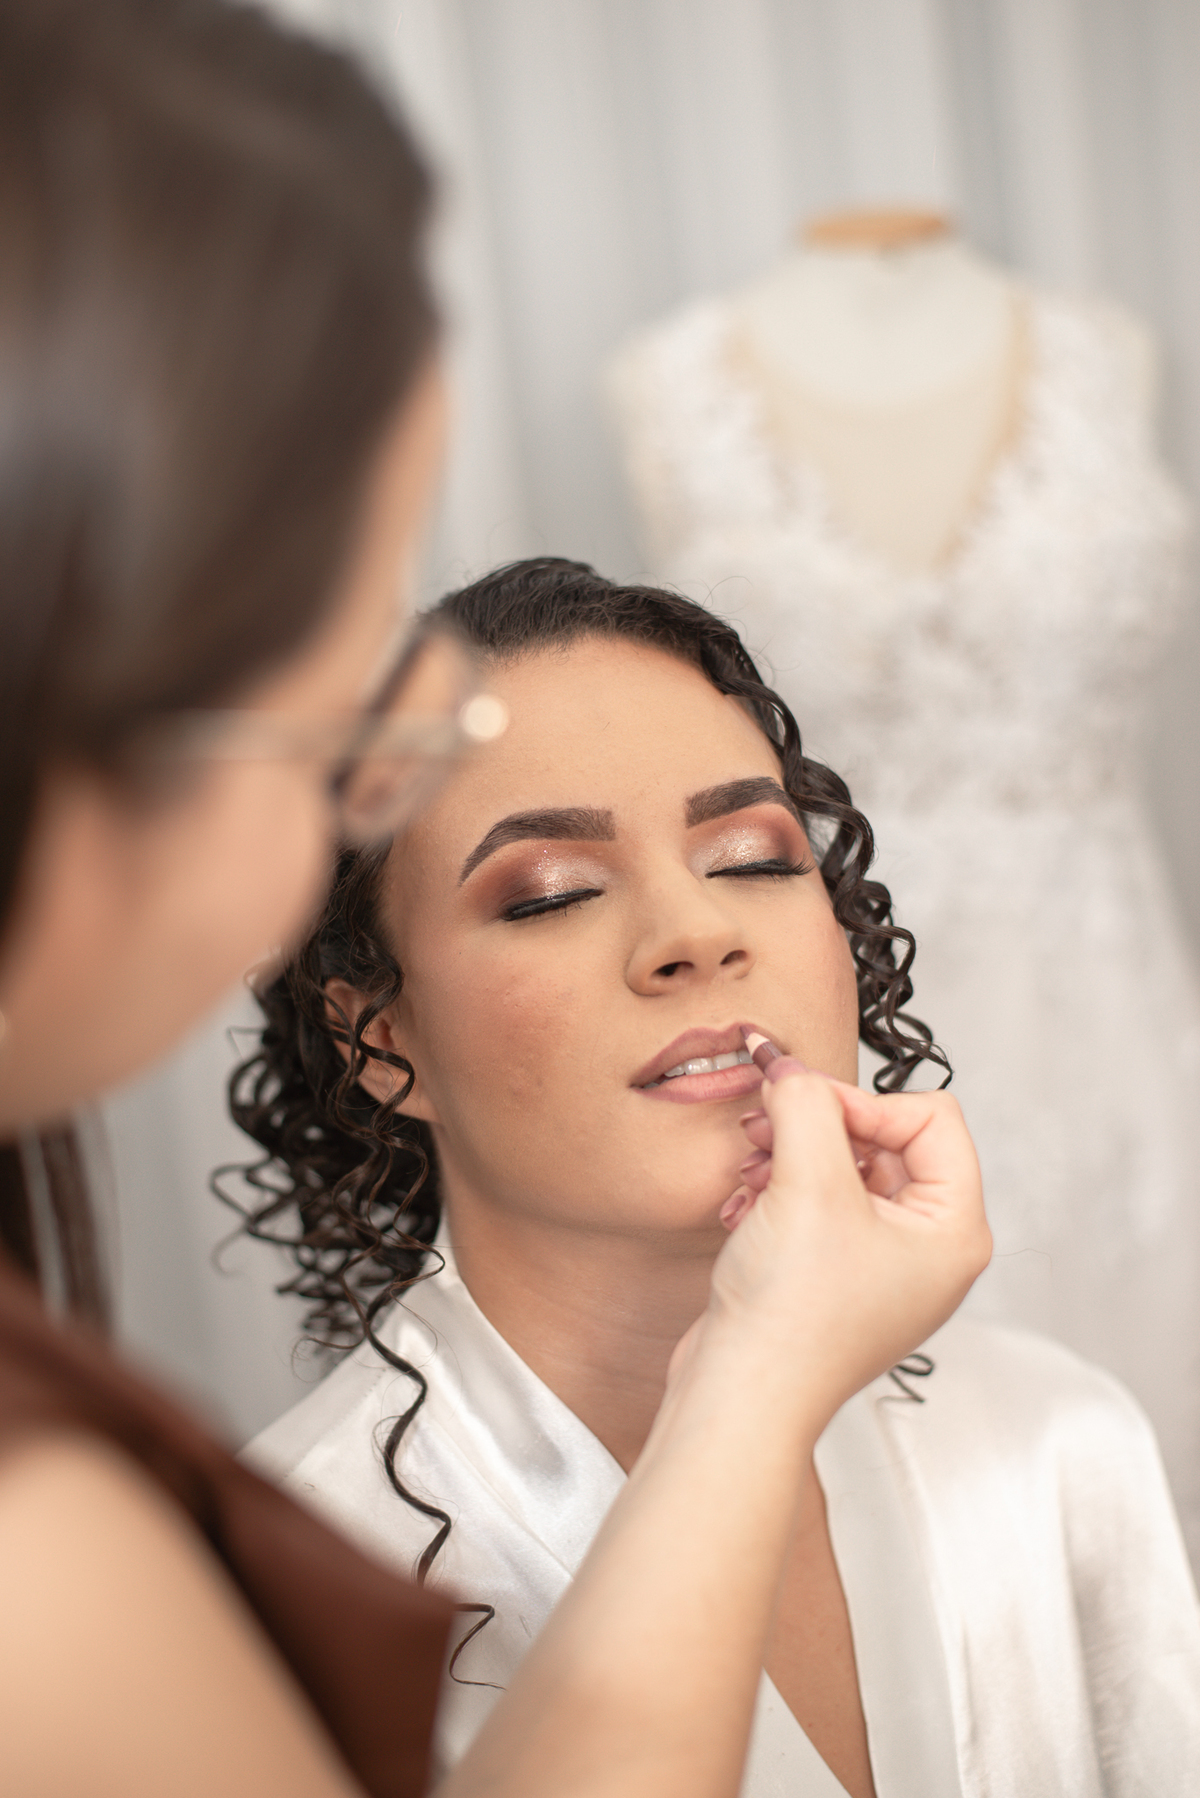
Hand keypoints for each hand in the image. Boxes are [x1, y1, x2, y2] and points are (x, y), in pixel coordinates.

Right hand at [694, 1067, 989, 1430]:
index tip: (805, 1105)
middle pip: (886, 1138)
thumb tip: (790, 1066)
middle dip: (820, 1126)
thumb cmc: (793, 1318)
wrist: (741, 1397)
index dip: (863, 1101)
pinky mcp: (835, 1277)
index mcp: (956, 1231)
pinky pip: (817, 1204)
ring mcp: (882, 1266)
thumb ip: (805, 1104)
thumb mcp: (807, 1183)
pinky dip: (779, 1192)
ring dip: (791, 1155)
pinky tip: (744, 1206)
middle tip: (767, 1125)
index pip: (931, 1117)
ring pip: (844, 1168)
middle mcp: (929, 1249)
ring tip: (750, 1168)